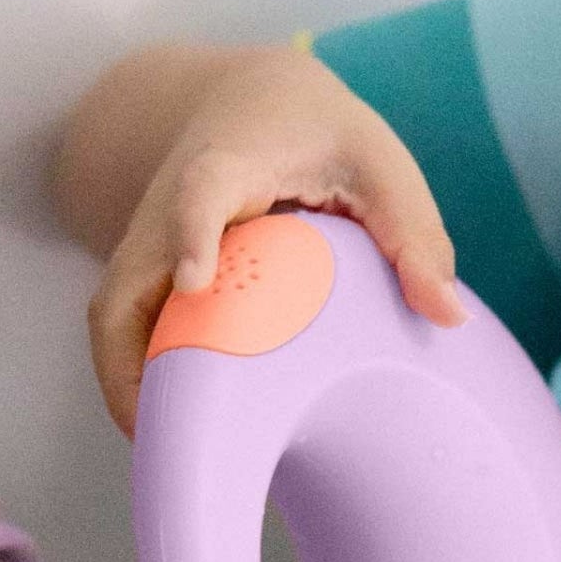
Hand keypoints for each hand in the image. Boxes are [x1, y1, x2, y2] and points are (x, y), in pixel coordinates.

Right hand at [86, 45, 464, 434]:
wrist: (239, 102)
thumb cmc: (315, 131)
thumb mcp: (376, 161)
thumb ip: (413, 231)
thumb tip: (448, 318)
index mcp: (228, 166)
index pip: (199, 196)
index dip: (192, 236)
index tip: (195, 282)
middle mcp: (167, 211)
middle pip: (125, 292)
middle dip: (134, 366)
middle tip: (173, 437)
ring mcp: (146, 251)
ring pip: (112, 327)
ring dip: (131, 393)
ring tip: (175, 460)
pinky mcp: (142, 281)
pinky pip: (124, 340)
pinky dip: (141, 388)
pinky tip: (181, 439)